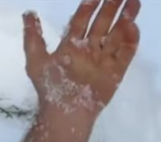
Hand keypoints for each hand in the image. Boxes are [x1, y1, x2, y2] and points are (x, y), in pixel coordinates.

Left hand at [23, 0, 140, 114]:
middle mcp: (89, 49)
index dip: (88, 6)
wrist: (65, 112)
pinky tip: (132, 25)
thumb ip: (32, 37)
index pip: (81, 21)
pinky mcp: (116, 71)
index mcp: (71, 45)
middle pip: (102, 23)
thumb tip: (27, 13)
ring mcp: (104, 59)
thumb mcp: (36, 60)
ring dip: (125, 18)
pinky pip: (126, 52)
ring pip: (117, 34)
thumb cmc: (50, 87)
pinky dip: (130, 39)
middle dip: (111, 7)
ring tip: (133, 2)